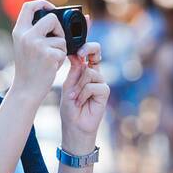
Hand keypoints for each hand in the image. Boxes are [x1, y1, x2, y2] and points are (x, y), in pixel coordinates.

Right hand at [11, 0, 66, 102]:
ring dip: (61, 48)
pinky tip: (52, 66)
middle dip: (59, 29)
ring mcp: (37, 45)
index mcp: (19, 31)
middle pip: (52, 18)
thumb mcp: (27, 46)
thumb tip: (59, 14)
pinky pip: (63, 50)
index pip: (29, 6)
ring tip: (50, 59)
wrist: (26, 89)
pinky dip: (61, 58)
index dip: (43, 4)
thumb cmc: (30, 67)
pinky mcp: (49, 55)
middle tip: (55, 42)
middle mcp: (26, 36)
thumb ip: (37, 31)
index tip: (51, 9)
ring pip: (61, 38)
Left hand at [60, 40, 109, 154]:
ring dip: (78, 85)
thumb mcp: (68, 85)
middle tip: (80, 52)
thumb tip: (75, 53)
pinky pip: (94, 86)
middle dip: (89, 49)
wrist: (74, 126)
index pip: (89, 53)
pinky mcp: (104, 93)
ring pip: (90, 73)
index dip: (86, 46)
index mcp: (84, 71)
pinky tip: (80, 102)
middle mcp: (94, 75)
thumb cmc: (69, 107)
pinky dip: (83, 94)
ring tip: (73, 97)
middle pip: (96, 53)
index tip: (77, 47)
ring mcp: (100, 83)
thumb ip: (73, 70)